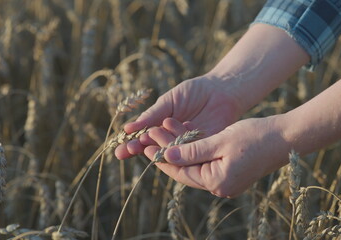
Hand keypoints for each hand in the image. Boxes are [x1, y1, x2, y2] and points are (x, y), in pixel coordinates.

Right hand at [115, 75, 243, 158]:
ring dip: (154, 151)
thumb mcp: (170, 101)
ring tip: (141, 147)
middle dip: (138, 150)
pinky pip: (188, 152)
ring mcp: (186, 145)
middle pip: (152, 149)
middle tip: (125, 152)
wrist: (221, 91)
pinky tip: (166, 146)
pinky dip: (177, 150)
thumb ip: (153, 115)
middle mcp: (172, 140)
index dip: (131, 145)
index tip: (119, 149)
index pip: (143, 139)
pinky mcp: (202, 148)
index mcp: (161, 128)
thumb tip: (129, 128)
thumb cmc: (194, 92)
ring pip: (169, 152)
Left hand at [144, 116, 290, 197]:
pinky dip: (194, 149)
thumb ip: (191, 150)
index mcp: (217, 182)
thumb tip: (166, 156)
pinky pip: (206, 162)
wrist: (286, 137)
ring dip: (180, 147)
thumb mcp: (220, 140)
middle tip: (151, 133)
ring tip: (166, 128)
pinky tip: (184, 135)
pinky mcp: (231, 172)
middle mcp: (220, 186)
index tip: (145, 144)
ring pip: (194, 164)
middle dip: (168, 149)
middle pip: (186, 168)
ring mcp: (226, 181)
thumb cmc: (255, 137)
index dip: (161, 157)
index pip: (180, 171)